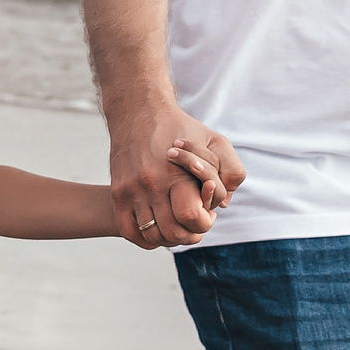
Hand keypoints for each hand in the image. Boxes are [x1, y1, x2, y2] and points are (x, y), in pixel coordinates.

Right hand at [110, 106, 243, 249]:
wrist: (139, 111)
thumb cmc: (181, 128)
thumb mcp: (216, 142)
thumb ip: (231, 172)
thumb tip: (223, 204)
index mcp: (176, 174)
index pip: (191, 218)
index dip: (205, 221)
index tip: (207, 211)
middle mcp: (151, 184)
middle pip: (173, 233)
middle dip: (190, 233)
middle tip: (194, 220)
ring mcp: (131, 190)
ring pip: (152, 236)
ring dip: (169, 237)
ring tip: (177, 223)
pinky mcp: (118, 192)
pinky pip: (129, 231)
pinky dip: (145, 238)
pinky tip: (157, 228)